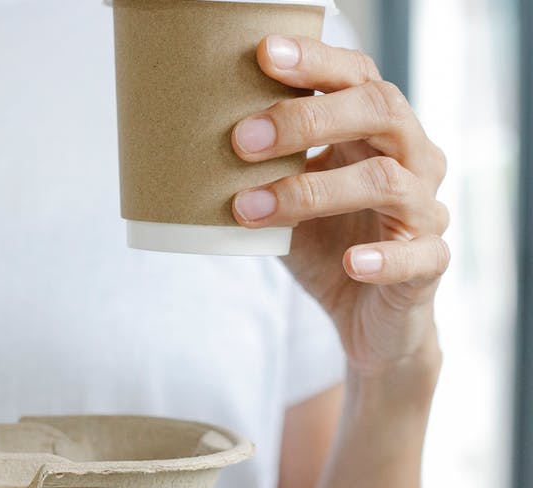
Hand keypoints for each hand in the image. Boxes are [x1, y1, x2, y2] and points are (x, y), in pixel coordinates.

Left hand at [230, 35, 448, 379]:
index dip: (316, 61)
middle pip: (378, 111)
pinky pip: (417, 255)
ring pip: (386, 181)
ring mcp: (425, 209)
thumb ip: (255, 166)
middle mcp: (412, 157)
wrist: (364, 316)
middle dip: (306, 119)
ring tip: (249, 208)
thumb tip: (176, 137)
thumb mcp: (283, 195)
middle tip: (240, 140)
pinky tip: (349, 262)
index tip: (263, 53)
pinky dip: (382, 258)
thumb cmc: (322, 240)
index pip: (356, 75)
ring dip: (311, 192)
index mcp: (376, 129)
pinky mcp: (430, 263)